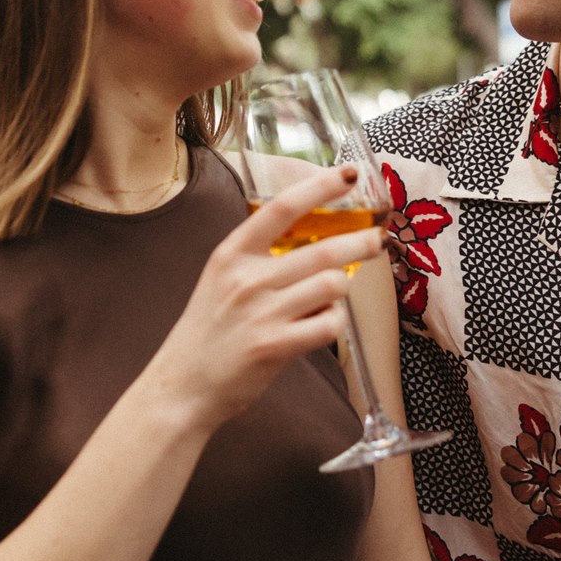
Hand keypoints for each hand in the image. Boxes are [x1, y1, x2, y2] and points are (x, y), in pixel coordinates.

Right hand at [155, 165, 382, 430]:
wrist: (182, 386)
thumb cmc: (208, 332)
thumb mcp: (222, 280)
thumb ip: (259, 258)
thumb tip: (316, 242)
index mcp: (231, 254)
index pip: (282, 207)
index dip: (320, 187)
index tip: (348, 175)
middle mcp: (246, 278)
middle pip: (323, 249)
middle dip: (362, 242)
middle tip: (377, 239)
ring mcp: (261, 312)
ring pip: (332, 286)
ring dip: (341, 290)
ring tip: (330, 298)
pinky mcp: (274, 346)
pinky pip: (328, 325)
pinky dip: (333, 323)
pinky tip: (320, 325)